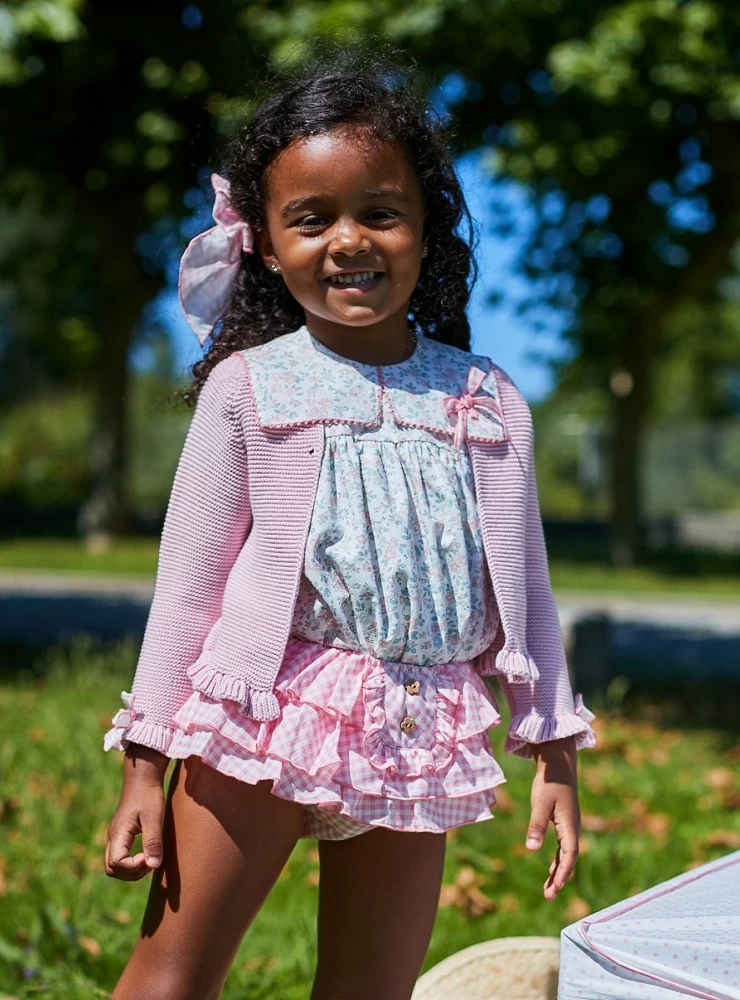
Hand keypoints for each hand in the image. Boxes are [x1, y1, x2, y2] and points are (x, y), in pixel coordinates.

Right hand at [104, 744, 168, 880]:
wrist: (143, 778)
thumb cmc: (149, 795)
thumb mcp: (154, 817)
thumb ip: (153, 842)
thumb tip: (153, 866)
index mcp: (118, 834)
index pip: (116, 864)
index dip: (133, 867)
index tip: (149, 856)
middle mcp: (112, 837)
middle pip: (111, 869)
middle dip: (131, 872)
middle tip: (151, 862)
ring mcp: (116, 836)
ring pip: (114, 865)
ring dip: (131, 869)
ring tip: (150, 858)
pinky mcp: (121, 834)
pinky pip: (120, 856)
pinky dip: (131, 862)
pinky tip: (147, 853)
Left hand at [524, 735, 579, 900]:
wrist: (559, 763)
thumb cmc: (549, 781)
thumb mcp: (540, 803)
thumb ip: (536, 825)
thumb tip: (532, 849)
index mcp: (570, 826)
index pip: (569, 856)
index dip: (562, 874)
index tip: (554, 889)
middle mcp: (573, 828)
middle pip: (569, 859)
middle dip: (560, 878)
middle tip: (548, 896)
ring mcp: (570, 825)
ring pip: (567, 854)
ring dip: (559, 871)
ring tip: (549, 889)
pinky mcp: (565, 821)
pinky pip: (564, 846)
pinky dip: (558, 859)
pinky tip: (550, 866)